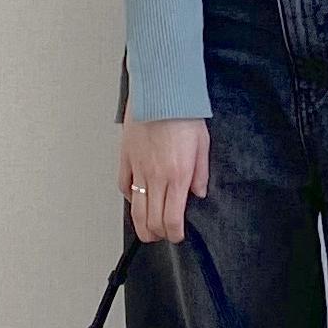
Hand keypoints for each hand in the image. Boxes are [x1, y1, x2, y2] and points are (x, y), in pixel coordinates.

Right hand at [117, 103, 209, 242]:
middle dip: (158, 234)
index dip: (174, 233)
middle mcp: (156, 176)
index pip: (171, 218)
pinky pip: (124, 186)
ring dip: (141, 225)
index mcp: (178, 175)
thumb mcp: (203, 144)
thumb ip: (201, 173)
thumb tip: (198, 194)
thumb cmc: (184, 114)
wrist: (160, 92)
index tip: (177, 235)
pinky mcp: (125, 158)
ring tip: (147, 230)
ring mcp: (138, 168)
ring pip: (135, 209)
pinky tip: (136, 199)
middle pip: (151, 219)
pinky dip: (130, 197)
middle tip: (163, 235)